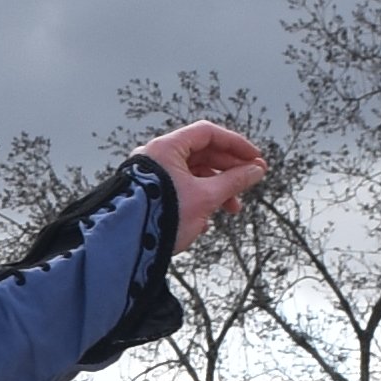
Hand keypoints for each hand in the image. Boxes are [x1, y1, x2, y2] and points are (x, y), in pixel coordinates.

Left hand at [133, 121, 270, 231]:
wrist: (124, 246)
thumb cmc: (161, 216)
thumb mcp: (206, 197)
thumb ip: (234, 181)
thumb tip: (256, 171)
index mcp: (166, 148)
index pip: (207, 134)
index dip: (235, 144)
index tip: (254, 158)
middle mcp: (155, 157)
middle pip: (202, 154)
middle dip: (229, 170)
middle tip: (251, 180)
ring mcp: (150, 176)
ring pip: (192, 175)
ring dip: (216, 189)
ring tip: (232, 209)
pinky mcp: (149, 195)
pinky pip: (179, 189)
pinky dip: (198, 199)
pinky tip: (206, 220)